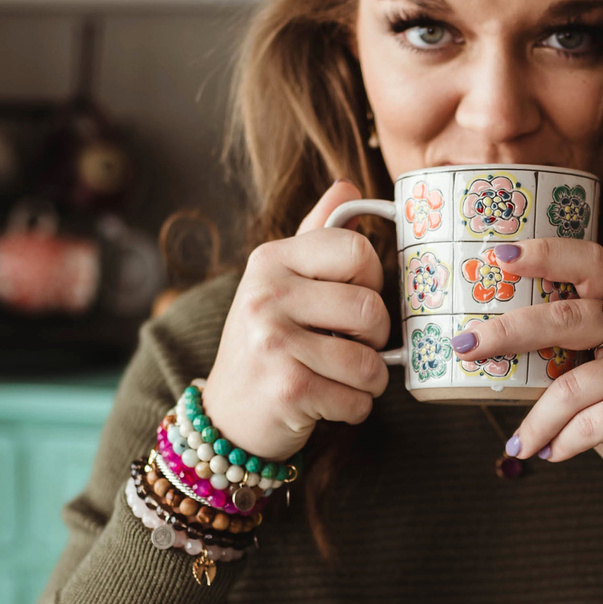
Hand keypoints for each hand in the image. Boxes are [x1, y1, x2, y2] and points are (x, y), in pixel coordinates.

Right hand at [199, 180, 390, 459]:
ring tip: (342, 378)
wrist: (227, 416)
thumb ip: (316, 235)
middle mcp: (266, 296)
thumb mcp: (281, 282)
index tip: (356, 297)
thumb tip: (348, 187)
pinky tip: (329, 403)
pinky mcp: (287, 389)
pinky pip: (356, 399)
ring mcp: (273, 342)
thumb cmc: (266, 345)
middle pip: (369, 307)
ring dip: (369, 380)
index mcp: (270, 260)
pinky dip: (354, 408)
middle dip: (375, 337)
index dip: (373, 278)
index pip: (356, 249)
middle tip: (353, 346)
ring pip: (369, 361)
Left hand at [451, 239, 602, 505]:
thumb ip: (562, 354)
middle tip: (466, 346)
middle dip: (508, 331)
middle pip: (568, 317)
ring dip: (537, 421)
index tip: (499, 255)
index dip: (545, 253)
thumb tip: (485, 350)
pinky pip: (592, 422)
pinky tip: (553, 454)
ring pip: (572, 386)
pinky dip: (563, 443)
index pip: (590, 261)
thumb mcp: (594, 376)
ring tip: (521, 443)